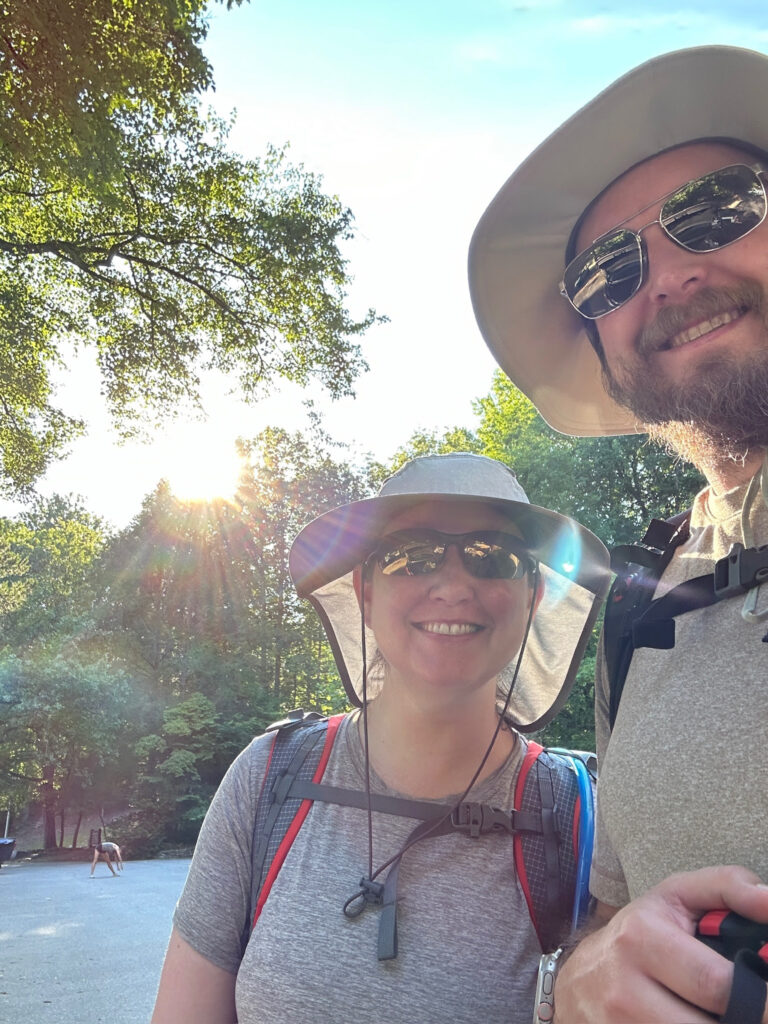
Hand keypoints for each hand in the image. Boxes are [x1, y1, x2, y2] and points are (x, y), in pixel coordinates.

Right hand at [554, 866, 767, 1023]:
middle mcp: (624, 988)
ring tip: (716, 1013)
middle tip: (752, 1012)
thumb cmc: (640, 933)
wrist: (580, 978)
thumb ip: (728, 887)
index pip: (715, 984)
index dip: (758, 1000)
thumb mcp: (676, 896)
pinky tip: (694, 1021)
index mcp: (641, 938)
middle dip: (741, 1020)